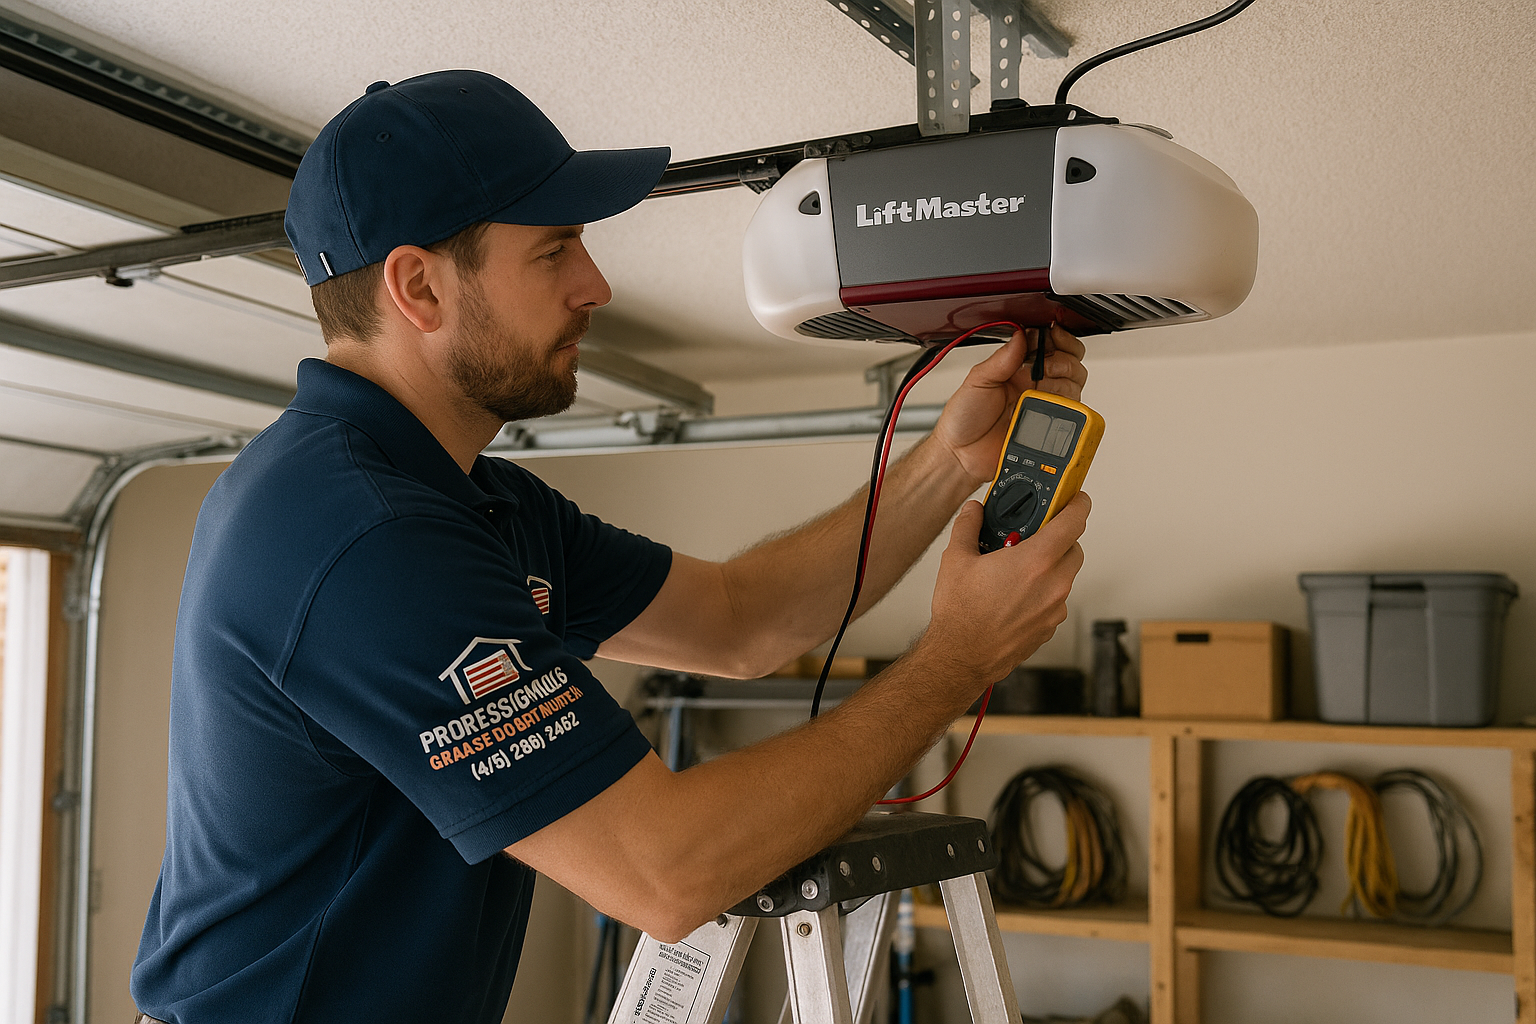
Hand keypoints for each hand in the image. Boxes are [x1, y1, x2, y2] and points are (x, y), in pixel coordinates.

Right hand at [925, 492, 1089, 684]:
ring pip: (1065, 575)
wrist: (961, 657)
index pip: (1074, 521)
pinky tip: (1015, 595)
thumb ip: (968, 526)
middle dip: (1059, 538)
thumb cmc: (960, 614)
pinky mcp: (1050, 626)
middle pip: (1074, 547)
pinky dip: (1044, 591)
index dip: (1077, 504)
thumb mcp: (956, 559)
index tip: (1075, 498)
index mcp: (1035, 560)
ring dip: (1050, 566)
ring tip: (1016, 570)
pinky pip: (1056, 599)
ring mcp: (1055, 608)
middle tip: (1032, 537)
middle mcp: (1053, 584)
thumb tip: (974, 510)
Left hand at [931, 325, 1087, 486]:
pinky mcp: (1049, 427)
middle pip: (1071, 364)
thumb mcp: (977, 381)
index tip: (1053, 334)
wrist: (962, 454)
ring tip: (1040, 388)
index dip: (1057, 337)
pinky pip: (1070, 413)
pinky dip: (1065, 406)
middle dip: (1064, 359)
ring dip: (1063, 381)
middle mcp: (1034, 385)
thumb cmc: (964, 419)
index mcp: (1018, 369)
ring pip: (1074, 386)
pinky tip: (1046, 407)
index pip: (1050, 346)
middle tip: (1044, 367)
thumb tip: (1021, 335)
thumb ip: (1001, 359)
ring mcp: (1043, 406)